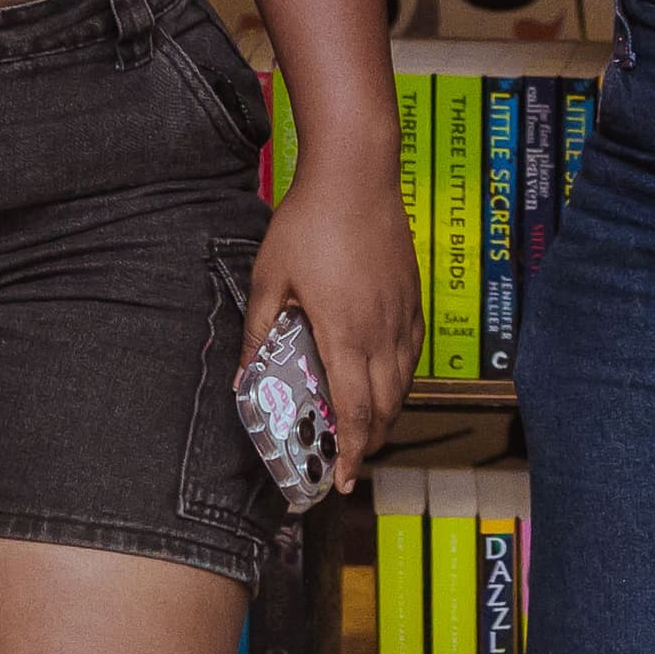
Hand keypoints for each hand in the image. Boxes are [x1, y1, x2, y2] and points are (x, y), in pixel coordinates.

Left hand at [247, 153, 420, 489]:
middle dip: (368, 444)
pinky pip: (413, 354)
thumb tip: (241, 377)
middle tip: (348, 463)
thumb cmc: (309, 222)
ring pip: (403, 384)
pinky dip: (401, 380)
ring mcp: (402, 314)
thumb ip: (259, 331)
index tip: (341, 480)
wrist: (357, 173)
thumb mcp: (270, 278)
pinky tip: (386, 381)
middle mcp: (381, 332)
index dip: (350, 453)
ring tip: (364, 431)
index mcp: (345, 334)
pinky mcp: (413, 296)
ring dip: (386, 415)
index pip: (353, 411)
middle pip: (384, 408)